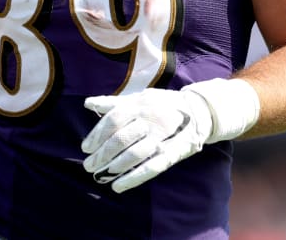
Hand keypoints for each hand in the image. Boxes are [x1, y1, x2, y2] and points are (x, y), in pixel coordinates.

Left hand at [81, 88, 212, 193]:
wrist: (199, 112)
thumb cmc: (163, 105)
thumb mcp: (141, 98)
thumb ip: (114, 103)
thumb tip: (88, 104)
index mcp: (140, 104)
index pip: (112, 120)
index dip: (97, 135)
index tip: (86, 148)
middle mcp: (150, 119)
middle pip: (120, 139)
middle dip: (101, 155)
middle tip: (89, 165)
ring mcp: (162, 137)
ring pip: (134, 155)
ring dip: (114, 168)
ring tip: (100, 176)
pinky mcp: (172, 153)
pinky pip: (151, 168)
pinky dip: (133, 178)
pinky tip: (118, 186)